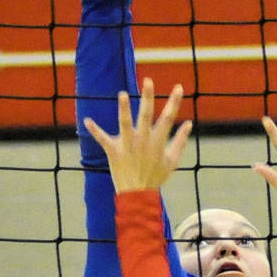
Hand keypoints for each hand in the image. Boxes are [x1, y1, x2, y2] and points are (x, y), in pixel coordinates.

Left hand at [83, 78, 191, 192]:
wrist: (138, 196)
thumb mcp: (172, 161)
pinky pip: (103, 140)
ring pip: (125, 125)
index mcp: (158, 142)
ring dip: (123, 110)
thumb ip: (180, 141)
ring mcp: (128, 147)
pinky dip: (95, 131)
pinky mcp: (114, 152)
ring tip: (122, 94)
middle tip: (148, 80)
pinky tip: (87, 121)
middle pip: (146, 116)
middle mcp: (143, 142)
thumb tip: (189, 123)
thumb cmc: (156, 177)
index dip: (174, 103)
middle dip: (148, 98)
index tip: (179, 87)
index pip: (168, 119)